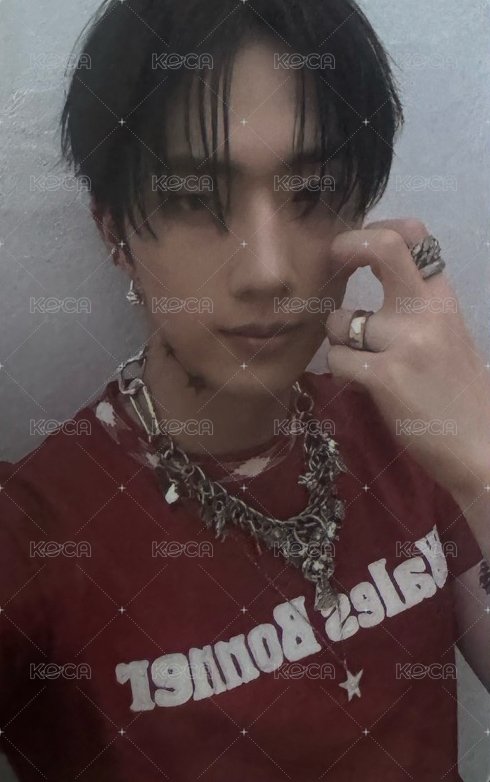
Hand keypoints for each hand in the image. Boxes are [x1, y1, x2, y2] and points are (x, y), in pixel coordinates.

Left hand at [324, 218, 489, 496]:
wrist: (479, 445)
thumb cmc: (457, 391)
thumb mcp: (446, 334)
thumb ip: (415, 305)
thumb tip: (368, 275)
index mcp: (443, 299)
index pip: (414, 236)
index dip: (377, 230)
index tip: (357, 245)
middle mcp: (426, 312)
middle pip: (383, 247)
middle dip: (348, 244)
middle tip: (333, 257)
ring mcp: (406, 343)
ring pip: (341, 320)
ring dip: (338, 339)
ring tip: (359, 359)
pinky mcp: (386, 377)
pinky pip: (337, 359)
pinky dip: (341, 371)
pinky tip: (360, 382)